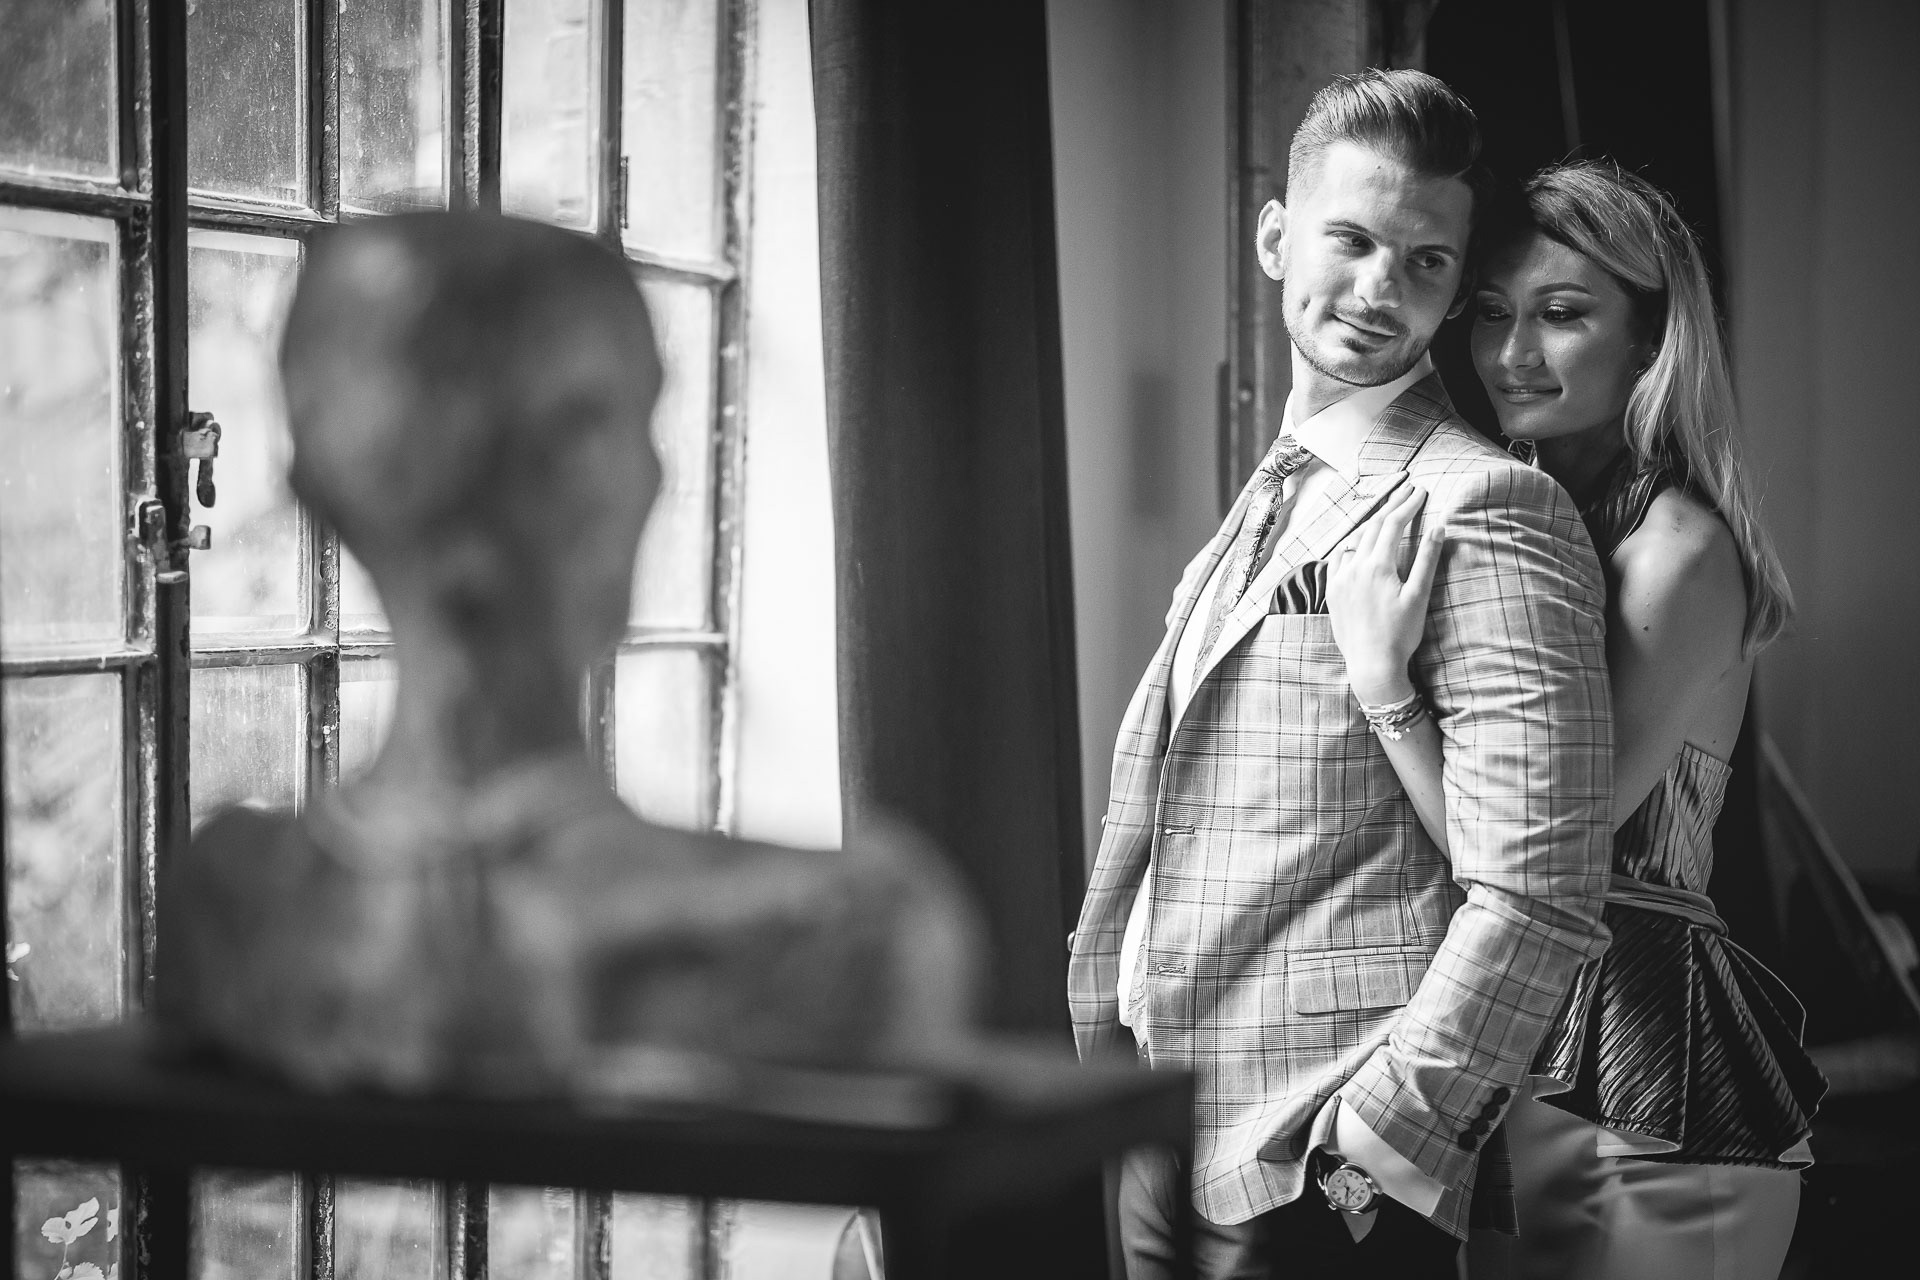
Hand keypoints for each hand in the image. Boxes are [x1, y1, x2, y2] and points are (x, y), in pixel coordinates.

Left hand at [1327, 479, 1443, 703]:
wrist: (1371, 666)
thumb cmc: (1401, 634)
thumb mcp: (1419, 596)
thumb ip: (1427, 560)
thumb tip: (1439, 527)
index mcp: (1377, 566)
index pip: (1393, 523)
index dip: (1408, 505)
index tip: (1421, 492)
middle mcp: (1354, 568)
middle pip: (1373, 526)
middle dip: (1392, 506)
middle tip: (1407, 492)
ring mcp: (1339, 579)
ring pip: (1354, 540)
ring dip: (1371, 523)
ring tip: (1386, 513)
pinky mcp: (1332, 592)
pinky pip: (1338, 558)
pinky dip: (1351, 544)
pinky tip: (1357, 543)